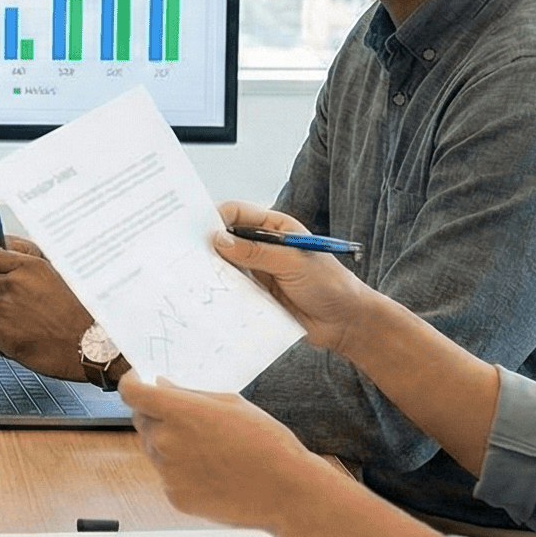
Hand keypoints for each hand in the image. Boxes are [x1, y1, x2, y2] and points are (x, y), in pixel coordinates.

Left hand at [0, 238, 91, 377]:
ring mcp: (6, 308)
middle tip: (12, 310)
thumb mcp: (58, 278)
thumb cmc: (78, 315)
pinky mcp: (2, 332)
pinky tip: (21, 340)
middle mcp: (15, 283)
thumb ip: (29, 270)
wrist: (90, 346)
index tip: (1, 283)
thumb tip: (5, 266)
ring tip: (22, 328)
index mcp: (30, 266)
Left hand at [117, 375, 347, 529]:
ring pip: (153, 449)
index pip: (131, 393)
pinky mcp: (174, 496)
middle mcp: (166, 442)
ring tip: (210, 449)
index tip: (137, 381)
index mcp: (179, 412)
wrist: (286, 491)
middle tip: (188, 418)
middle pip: (141, 420)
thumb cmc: (266, 442)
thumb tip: (161, 385)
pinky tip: (213, 472)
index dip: (131, 383)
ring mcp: (168, 473)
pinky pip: (167, 476)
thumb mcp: (231, 404)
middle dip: (156, 414)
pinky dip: (181, 471)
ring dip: (169, 443)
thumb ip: (189, 394)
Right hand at [209, 201, 379, 352]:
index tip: (198, 231)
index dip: (216, 218)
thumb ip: (256, 252)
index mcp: (275, 227)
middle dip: (209, 245)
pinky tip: (210, 295)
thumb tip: (219, 240)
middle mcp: (263, 246)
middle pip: (226, 238)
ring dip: (213, 270)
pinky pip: (231, 289)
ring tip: (197, 277)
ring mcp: (257, 271)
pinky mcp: (254, 294)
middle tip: (190, 255)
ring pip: (225, 265)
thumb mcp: (293, 263)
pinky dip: (220, 291)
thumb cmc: (330, 285)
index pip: (237, 213)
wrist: (345, 323)